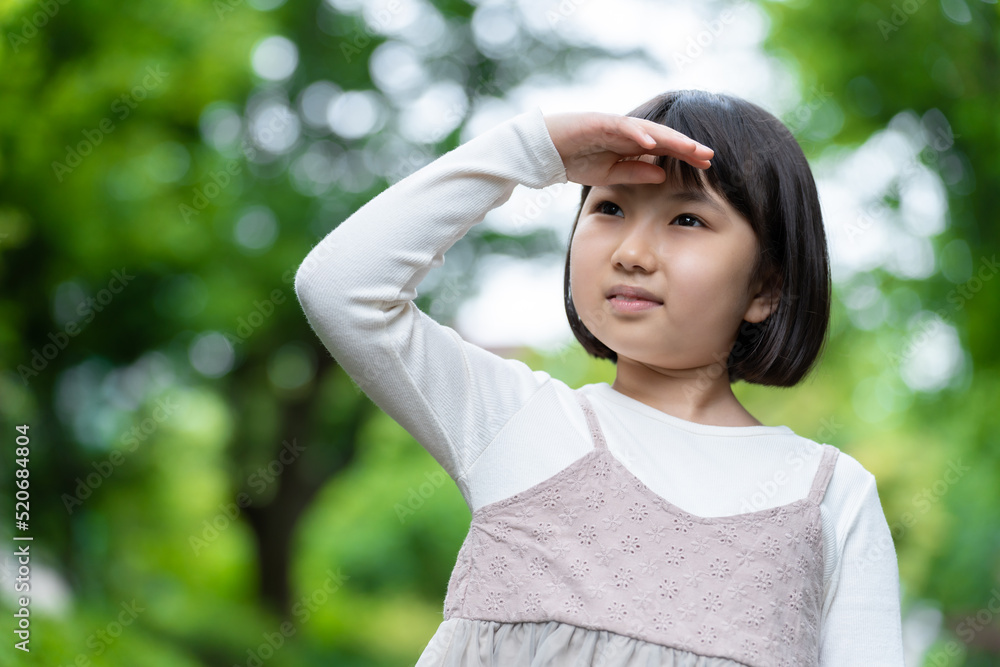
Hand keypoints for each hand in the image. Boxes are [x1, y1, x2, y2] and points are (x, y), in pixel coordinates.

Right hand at [543, 112, 713, 185]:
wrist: (543, 150)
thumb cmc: (574, 160)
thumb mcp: (609, 174)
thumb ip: (635, 172)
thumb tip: (663, 173)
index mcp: (630, 145)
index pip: (664, 149)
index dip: (685, 156)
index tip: (707, 165)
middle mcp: (626, 132)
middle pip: (663, 137)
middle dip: (686, 146)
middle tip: (709, 155)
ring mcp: (614, 125)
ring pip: (648, 130)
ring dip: (670, 139)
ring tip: (690, 148)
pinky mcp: (598, 122)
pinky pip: (622, 127)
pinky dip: (638, 134)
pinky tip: (654, 142)